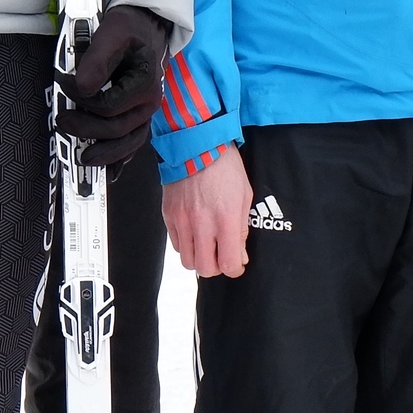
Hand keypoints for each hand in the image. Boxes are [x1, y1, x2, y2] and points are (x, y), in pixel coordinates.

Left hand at [56, 5, 173, 168]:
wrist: (145, 24)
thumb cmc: (129, 28)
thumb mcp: (112, 32)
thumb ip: (97, 59)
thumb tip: (81, 86)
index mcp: (145, 84)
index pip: (108, 106)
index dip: (80, 99)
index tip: (61, 82)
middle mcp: (150, 102)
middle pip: (117, 128)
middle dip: (85, 129)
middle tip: (60, 120)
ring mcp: (146, 111)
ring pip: (129, 142)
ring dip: (105, 154)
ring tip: (83, 159)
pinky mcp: (139, 114)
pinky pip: (133, 141)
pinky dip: (121, 158)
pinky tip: (111, 172)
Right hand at [163, 143, 253, 277]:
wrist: (195, 143)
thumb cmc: (224, 166)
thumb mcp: (244, 196)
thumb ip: (242, 229)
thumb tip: (240, 255)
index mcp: (225, 218)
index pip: (228, 263)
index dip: (235, 268)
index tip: (237, 263)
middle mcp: (201, 223)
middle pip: (205, 268)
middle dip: (215, 267)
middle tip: (220, 255)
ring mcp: (182, 220)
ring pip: (186, 260)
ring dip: (198, 258)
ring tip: (206, 245)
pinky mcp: (168, 214)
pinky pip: (175, 243)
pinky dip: (185, 244)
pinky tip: (193, 232)